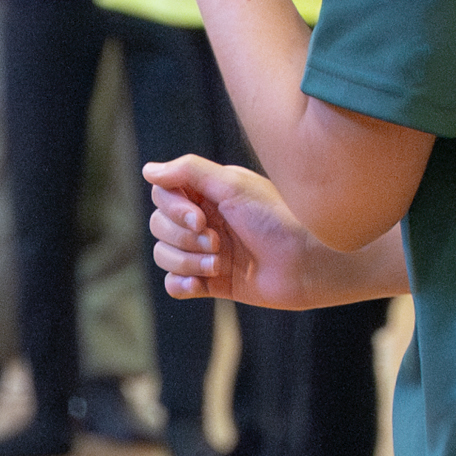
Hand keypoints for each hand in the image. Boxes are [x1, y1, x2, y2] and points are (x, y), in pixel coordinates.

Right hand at [145, 155, 330, 309]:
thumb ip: (189, 171)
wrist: (308, 265)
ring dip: (187, 262)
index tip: (200, 218)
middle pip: (158, 226)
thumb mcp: (233, 185)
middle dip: (182, 238)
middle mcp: (204, 221)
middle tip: (216, 242)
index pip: (162, 195)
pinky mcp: (211, 282)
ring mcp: (206, 252)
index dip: (172, 209)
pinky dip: (181, 284)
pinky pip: (173, 284)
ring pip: (164, 255)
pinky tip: (199, 284)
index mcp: (208, 195)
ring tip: (219, 265)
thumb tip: (147, 170)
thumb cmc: (277, 219)